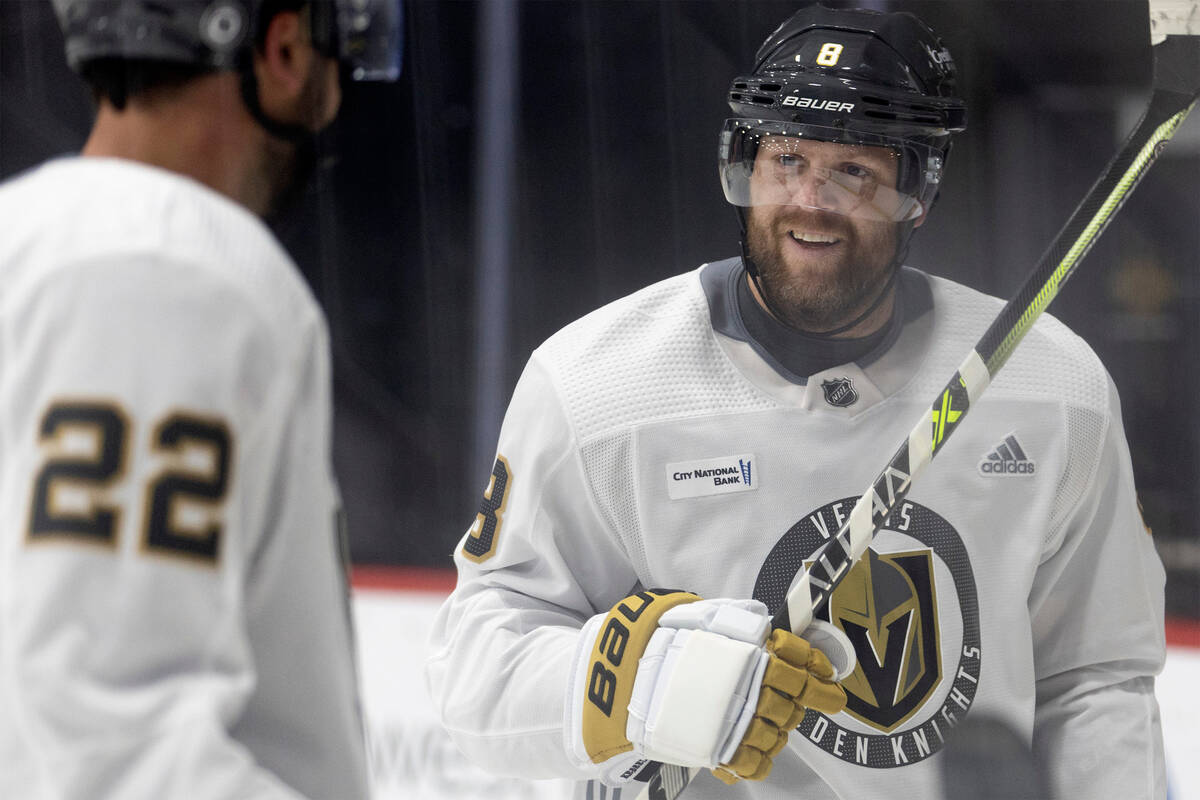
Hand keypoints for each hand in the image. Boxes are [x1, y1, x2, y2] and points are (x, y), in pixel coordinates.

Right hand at [564, 590, 849, 785]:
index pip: (801, 663)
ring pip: (777, 735)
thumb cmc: (666, 641)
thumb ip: (743, 622)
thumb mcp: (710, 617)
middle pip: (792, 702)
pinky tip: (753, 749)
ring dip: (777, 730)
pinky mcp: (720, 749)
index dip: (820, 673)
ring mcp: (737, 722)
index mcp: (753, 652)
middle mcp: (751, 687)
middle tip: (795, 701)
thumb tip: (772, 629)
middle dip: (799, 704)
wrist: (626, 672)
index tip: (830, 681)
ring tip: (765, 722)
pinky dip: (759, 759)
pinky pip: (754, 764)